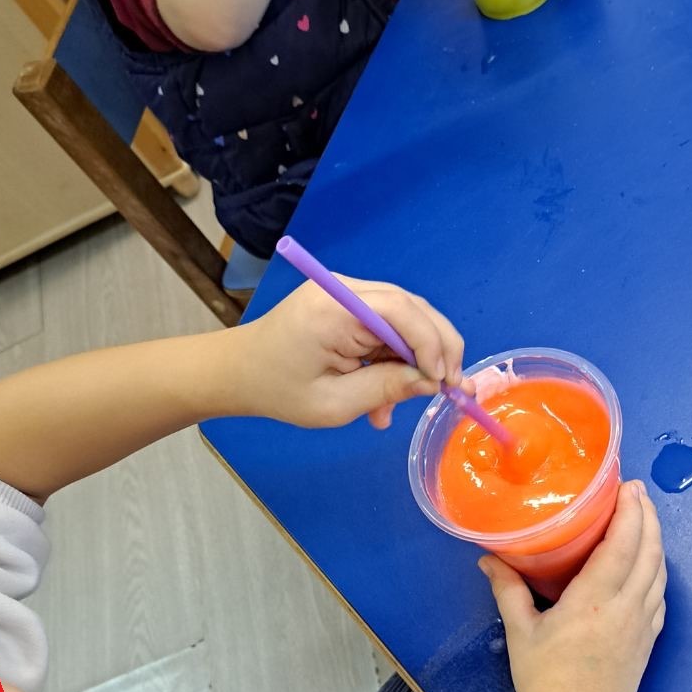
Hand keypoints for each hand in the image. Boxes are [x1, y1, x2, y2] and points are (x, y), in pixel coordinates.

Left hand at [229, 277, 464, 429]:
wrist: (239, 371)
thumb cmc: (278, 390)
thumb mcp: (334, 403)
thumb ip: (385, 388)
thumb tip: (431, 383)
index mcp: (334, 307)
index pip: (401, 310)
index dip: (431, 343)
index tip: (442, 382)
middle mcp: (345, 289)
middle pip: (413, 308)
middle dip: (439, 348)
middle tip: (452, 387)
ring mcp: (348, 292)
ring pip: (407, 318)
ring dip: (418, 358)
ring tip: (411, 399)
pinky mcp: (349, 303)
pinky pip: (389, 326)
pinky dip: (398, 357)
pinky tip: (389, 394)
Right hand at [480, 481, 665, 691]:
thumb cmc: (546, 684)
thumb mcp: (520, 633)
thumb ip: (507, 590)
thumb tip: (489, 558)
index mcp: (595, 601)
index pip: (623, 543)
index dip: (631, 510)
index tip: (628, 486)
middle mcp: (627, 608)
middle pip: (650, 550)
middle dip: (648, 516)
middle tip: (637, 492)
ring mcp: (643, 625)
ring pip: (660, 571)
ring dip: (656, 540)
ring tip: (644, 518)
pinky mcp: (649, 640)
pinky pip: (660, 594)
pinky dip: (657, 569)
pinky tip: (647, 563)